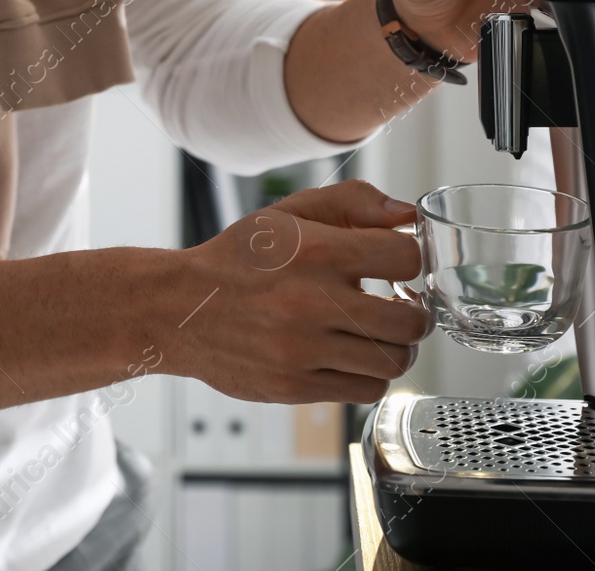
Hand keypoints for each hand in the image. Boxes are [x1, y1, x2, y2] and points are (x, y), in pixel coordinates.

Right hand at [170, 180, 430, 403]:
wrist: (179, 308)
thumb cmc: (240, 258)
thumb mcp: (289, 213)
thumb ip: (353, 203)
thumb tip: (408, 216)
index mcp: (316, 250)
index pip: (405, 257)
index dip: (409, 260)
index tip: (396, 265)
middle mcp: (311, 302)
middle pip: (411, 321)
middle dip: (414, 312)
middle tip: (401, 306)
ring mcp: (303, 350)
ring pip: (393, 361)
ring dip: (394, 347)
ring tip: (376, 333)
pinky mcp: (294, 386)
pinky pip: (365, 391)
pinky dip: (368, 375)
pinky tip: (351, 355)